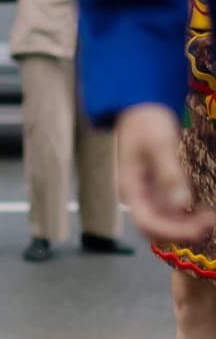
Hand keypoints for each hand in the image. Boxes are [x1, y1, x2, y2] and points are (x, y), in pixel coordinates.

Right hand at [116, 103, 215, 241]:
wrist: (139, 107)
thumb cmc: (146, 122)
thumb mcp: (160, 145)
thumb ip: (170, 175)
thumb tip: (182, 205)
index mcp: (130, 189)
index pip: (148, 223)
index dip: (175, 231)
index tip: (202, 225)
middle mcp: (135, 196)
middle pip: (154, 229)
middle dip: (182, 231)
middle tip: (211, 222)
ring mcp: (144, 193)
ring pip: (162, 222)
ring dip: (185, 226)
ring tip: (210, 218)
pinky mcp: (154, 189)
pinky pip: (169, 211)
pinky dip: (186, 216)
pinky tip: (203, 210)